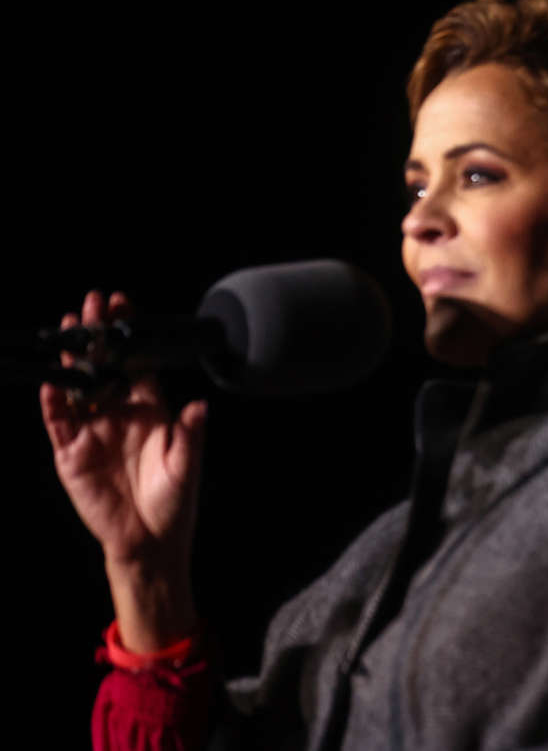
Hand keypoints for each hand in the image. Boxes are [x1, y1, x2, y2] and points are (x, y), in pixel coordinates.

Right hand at [40, 290, 205, 650]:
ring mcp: (93, 431)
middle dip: (98, 335)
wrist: (151, 540)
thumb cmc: (175, 501)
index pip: (137, 364)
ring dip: (73, 359)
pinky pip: (59, 423)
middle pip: (105, 366)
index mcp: (149, 409)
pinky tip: (52, 384)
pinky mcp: (72, 453)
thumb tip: (200, 404)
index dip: (129, 337)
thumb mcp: (187, 465)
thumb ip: (190, 432)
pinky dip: (54, 403)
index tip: (125, 306)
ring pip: (78, 386)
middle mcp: (119, 414)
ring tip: (69, 327)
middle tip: (93, 303)